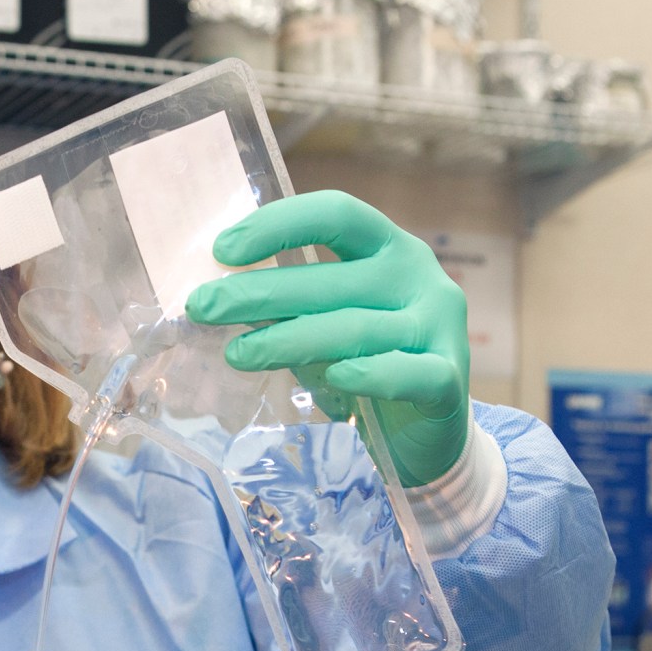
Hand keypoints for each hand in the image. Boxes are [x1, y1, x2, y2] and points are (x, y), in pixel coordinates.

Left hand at [187, 190, 470, 487]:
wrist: (425, 434)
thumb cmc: (366, 364)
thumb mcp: (328, 324)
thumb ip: (290, 306)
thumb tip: (215, 295)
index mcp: (389, 249)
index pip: (337, 216)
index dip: (279, 225)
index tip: (223, 250)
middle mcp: (419, 277)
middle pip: (334, 279)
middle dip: (261, 292)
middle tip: (203, 307)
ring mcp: (439, 327)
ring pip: (357, 328)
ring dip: (290, 340)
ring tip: (237, 354)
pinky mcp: (448, 382)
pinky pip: (407, 373)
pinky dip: (369, 374)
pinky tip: (333, 376)